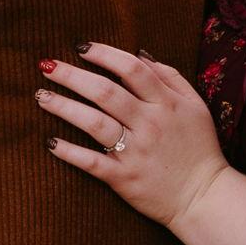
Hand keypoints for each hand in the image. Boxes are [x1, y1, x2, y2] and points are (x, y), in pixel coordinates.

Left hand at [38, 43, 229, 231]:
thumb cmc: (199, 147)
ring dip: (63, 107)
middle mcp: (149, 124)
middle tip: (47, 65)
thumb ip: (170, 77)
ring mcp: (135, 152)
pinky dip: (69, 152)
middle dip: (72, 76)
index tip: (81, 48)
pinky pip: (91, 162)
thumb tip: (140, 54)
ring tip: (41, 96)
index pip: (131, 69)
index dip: (104, 54)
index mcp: (166, 103)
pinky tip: (50, 142)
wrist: (204, 196)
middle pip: (105, 92)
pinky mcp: (124, 178)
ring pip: (93, 123)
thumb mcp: (195, 106)